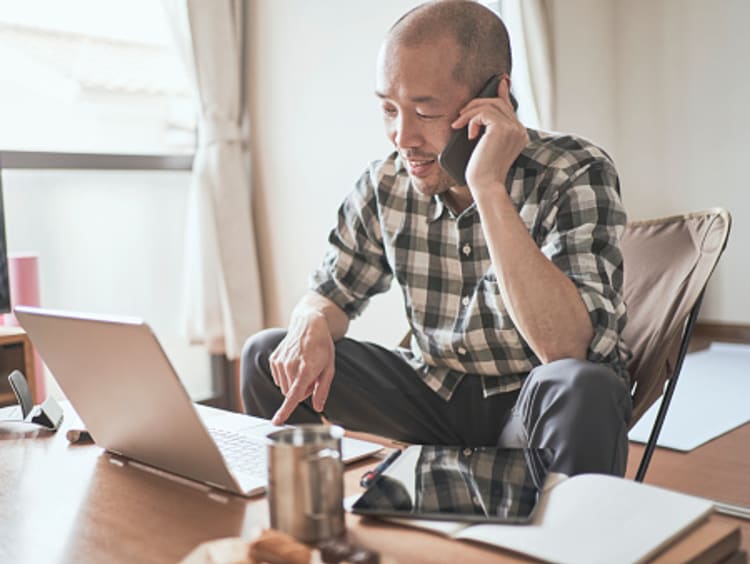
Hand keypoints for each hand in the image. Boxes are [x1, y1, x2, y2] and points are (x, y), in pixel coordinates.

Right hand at [269, 312, 335, 424]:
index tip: (276, 421)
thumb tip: (318, 407)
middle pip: (292, 394)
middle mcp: (290, 366)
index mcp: (306, 369)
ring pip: (285, 388)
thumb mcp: (329, 367)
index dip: (285, 410)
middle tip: (312, 375)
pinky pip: (279, 379)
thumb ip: (323, 389)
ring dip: (294, 383)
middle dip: (302, 390)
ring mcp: (280, 362)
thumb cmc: (322, 346)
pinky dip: (287, 376)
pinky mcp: (274, 359)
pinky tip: (295, 363)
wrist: (309, 324)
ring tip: (303, 366)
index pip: (294, 395)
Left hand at [451, 77, 527, 193]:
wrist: (485, 186)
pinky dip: (471, 120)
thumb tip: (477, 111)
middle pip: (498, 102)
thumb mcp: (484, 146)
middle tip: (460, 115)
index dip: (502, 93)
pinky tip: (468, 134)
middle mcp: (520, 130)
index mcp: (519, 134)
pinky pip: (484, 113)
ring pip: (490, 105)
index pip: (509, 107)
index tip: (498, 82)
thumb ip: (486, 129)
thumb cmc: (482, 172)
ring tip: (458, 125)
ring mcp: (514, 129)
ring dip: (469, 112)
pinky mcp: (503, 129)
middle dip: (476, 104)